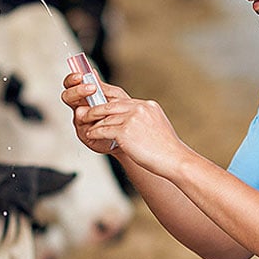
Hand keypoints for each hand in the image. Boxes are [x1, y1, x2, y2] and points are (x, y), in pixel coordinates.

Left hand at [61, 72, 186, 175]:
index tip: (97, 101)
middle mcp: (139, 108)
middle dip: (95, 108)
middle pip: (110, 104)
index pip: (122, 99)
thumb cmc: (166, 149)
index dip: (107, 99)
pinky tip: (90, 134)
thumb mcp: (156, 127)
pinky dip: (94, 132)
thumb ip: (143, 120)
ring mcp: (132, 118)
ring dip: (92, 121)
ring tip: (85, 124)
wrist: (174, 159)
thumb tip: (130, 122)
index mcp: (147, 105)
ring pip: (105, 117)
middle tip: (84, 111)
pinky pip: (103, 129)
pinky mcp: (125, 131)